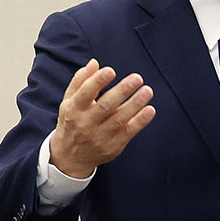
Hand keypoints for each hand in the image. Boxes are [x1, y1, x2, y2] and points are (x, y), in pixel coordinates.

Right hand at [49, 59, 155, 178]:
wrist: (69, 158)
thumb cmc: (72, 122)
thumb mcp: (69, 102)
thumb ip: (80, 81)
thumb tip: (94, 62)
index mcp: (73, 109)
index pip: (85, 93)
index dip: (97, 81)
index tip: (111, 71)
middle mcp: (85, 123)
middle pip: (105, 106)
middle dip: (122, 91)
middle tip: (137, 78)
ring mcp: (99, 136)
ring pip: (119, 119)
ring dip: (135, 104)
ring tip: (147, 90)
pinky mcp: (113, 146)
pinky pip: (128, 132)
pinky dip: (140, 121)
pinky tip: (150, 110)